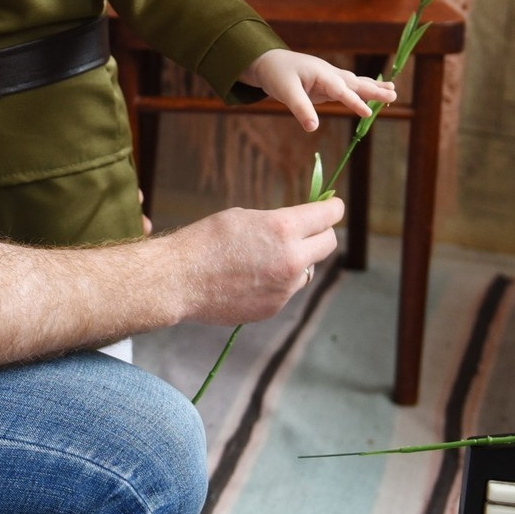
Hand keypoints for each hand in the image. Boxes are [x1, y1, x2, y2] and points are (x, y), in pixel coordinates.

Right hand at [176, 195, 342, 325]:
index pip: (326, 216)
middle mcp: (292, 259)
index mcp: (283, 228)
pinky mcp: (274, 307)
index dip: (333, 208)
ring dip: (297, 260)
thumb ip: (275, 223)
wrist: (181, 279)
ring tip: (266, 256)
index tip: (334, 206)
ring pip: (306, 269)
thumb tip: (293, 228)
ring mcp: (285, 287)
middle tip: (311, 229)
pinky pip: (286, 289)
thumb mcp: (243, 217)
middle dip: (322, 234)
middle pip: (328, 244)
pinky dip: (277, 281)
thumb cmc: (205, 240)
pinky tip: (250, 277)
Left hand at [241, 49, 395, 131]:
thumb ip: (300, 109)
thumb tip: (313, 128)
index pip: (340, 89)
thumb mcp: (285, 91)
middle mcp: (328, 74)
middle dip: (373, 90)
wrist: (267, 62)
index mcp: (320, 73)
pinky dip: (360, 91)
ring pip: (354, 83)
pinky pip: (347, 89)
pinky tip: (372, 93)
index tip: (368, 113)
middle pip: (354, 82)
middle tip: (393, 95)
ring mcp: (328, 79)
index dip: (354, 101)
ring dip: (372, 88)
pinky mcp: (326, 85)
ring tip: (393, 91)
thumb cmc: (276, 74)